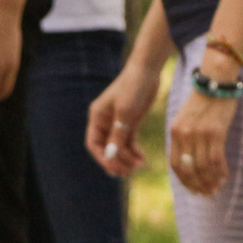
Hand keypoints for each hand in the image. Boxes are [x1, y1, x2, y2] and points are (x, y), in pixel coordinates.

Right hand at [87, 62, 162, 177]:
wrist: (148, 70)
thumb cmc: (133, 87)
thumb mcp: (126, 112)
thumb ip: (118, 135)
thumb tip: (111, 157)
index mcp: (97, 117)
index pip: (94, 144)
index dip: (102, 158)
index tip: (114, 169)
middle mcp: (105, 121)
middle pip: (107, 148)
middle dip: (116, 161)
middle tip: (128, 173)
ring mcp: (117, 122)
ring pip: (118, 147)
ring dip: (126, 158)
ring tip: (138, 166)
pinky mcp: (130, 121)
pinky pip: (128, 141)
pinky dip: (133, 151)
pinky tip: (141, 159)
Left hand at [168, 87, 234, 195]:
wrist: (215, 80)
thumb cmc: (203, 100)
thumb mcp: (185, 118)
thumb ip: (184, 138)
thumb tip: (190, 164)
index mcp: (175, 131)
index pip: (176, 164)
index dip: (185, 181)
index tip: (193, 190)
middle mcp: (185, 134)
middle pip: (189, 169)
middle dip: (199, 185)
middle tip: (208, 193)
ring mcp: (200, 133)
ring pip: (204, 167)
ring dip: (211, 181)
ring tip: (217, 187)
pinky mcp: (216, 131)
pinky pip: (217, 159)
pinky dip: (221, 171)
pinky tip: (225, 176)